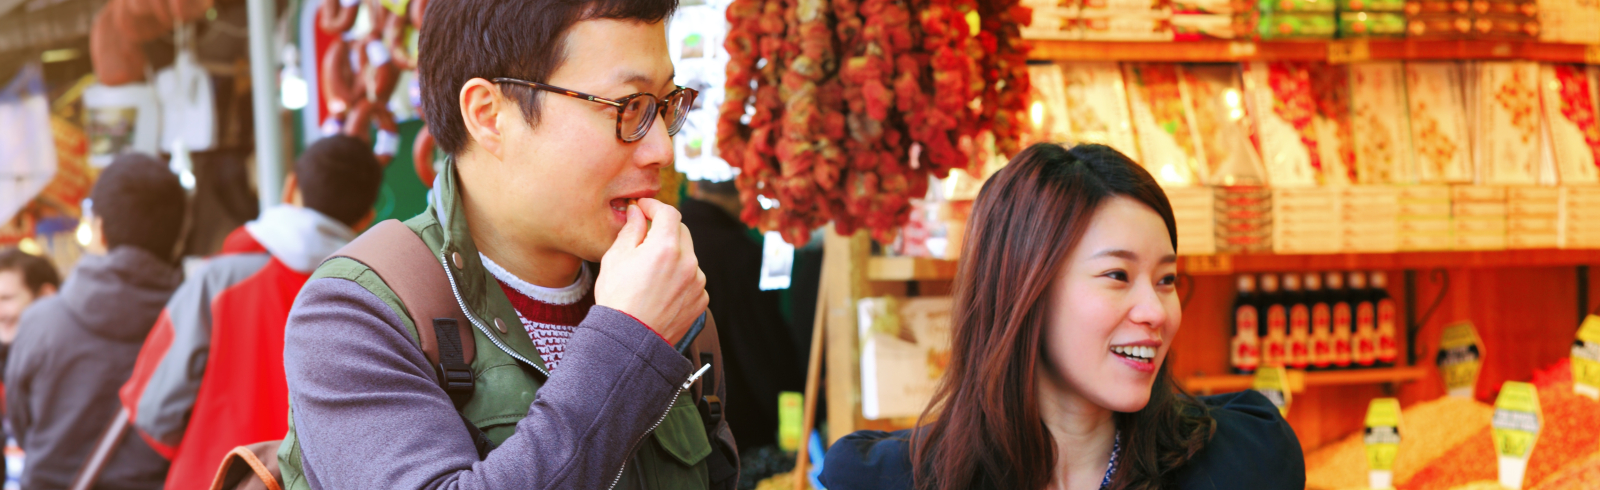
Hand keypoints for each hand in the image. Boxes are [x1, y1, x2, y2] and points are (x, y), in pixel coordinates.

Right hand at [595, 198, 708, 345]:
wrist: (630, 340)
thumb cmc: (618, 300)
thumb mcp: (616, 258)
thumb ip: (631, 229)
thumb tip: (637, 212)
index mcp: (666, 247)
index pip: (669, 212)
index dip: (654, 206)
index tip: (644, 208)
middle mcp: (688, 262)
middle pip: (681, 231)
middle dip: (664, 229)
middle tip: (645, 236)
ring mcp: (697, 282)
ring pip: (688, 256)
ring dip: (673, 255)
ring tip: (650, 272)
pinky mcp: (701, 299)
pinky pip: (693, 278)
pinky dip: (680, 277)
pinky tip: (661, 289)